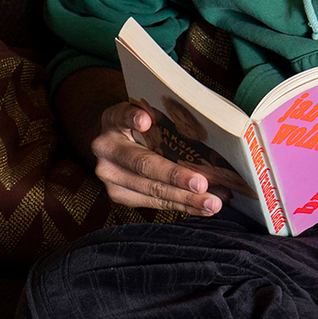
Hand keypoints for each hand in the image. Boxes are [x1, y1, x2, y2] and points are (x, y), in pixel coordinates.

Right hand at [91, 102, 221, 216]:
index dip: (133, 119)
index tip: (146, 122)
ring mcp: (111, 178)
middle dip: (175, 177)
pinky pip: (154, 203)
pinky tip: (201, 208)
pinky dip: (181, 206)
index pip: (123, 118)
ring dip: (185, 199)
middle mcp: (106, 151)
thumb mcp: (141, 110)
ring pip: (152, 191)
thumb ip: (158, 113)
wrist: (110, 142)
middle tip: (202, 184)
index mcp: (111, 121)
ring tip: (211, 203)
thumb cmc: (136, 124)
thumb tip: (192, 124)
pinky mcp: (119, 196)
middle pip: (143, 166)